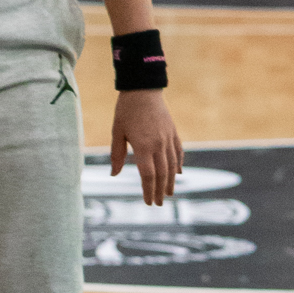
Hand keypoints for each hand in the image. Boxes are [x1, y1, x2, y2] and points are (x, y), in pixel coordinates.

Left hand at [109, 91, 183, 205]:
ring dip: (171, 181)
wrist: (143, 89)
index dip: (148, 190)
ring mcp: (168, 138)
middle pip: (162, 174)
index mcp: (143, 146)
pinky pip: (178, 152)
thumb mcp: (117, 132)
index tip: (148, 202)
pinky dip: (179, 164)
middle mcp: (159, 145)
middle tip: (159, 203)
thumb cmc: (126, 110)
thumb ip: (117, 154)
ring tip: (170, 193)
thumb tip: (114, 174)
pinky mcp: (173, 132)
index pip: (148, 175)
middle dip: (160, 191)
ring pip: (173, 165)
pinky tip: (178, 172)